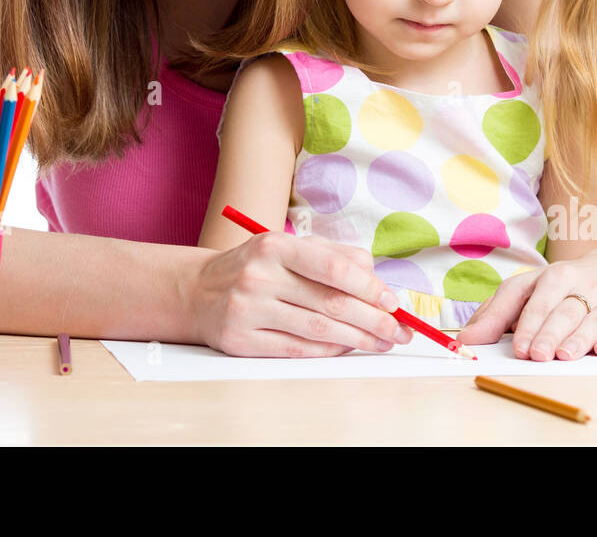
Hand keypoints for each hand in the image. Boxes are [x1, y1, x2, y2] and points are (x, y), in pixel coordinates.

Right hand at [188, 232, 415, 357]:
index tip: (392, 302)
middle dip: (373, 319)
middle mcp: (259, 276)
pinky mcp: (240, 340)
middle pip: (330, 303)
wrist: (198, 291)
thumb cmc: (257, 267)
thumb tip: (377, 280)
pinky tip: (347, 347)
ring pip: (318, 330)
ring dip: (357, 339)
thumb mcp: (289, 247)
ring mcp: (247, 309)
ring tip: (380, 342)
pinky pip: (296, 349)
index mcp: (275, 246)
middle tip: (397, 330)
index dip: (369, 288)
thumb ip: (334, 255)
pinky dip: (328, 350)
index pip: (333, 268)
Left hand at [455, 248, 596, 359]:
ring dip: (579, 338)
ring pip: (594, 320)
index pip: (536, 297)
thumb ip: (497, 314)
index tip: (518, 347)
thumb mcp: (531, 290)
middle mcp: (585, 285)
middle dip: (549, 333)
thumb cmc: (567, 287)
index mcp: (554, 276)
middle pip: (564, 310)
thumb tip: (466, 340)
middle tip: (537, 356)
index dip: (527, 322)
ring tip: (564, 355)